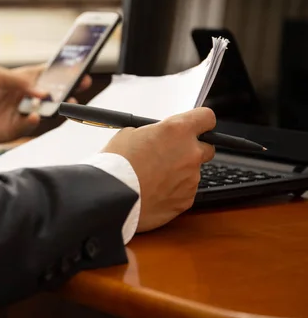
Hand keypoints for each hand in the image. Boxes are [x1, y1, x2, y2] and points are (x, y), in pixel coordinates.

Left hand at [0, 64, 91, 143]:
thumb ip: (19, 81)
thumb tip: (41, 91)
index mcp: (23, 81)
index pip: (48, 75)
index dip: (63, 72)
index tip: (78, 69)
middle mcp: (26, 97)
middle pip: (53, 93)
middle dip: (69, 89)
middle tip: (82, 84)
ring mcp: (23, 113)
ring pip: (47, 110)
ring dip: (58, 106)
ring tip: (66, 101)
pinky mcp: (16, 128)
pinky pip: (31, 125)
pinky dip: (34, 121)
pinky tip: (35, 115)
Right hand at [103, 107, 216, 231]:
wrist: (111, 197)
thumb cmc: (116, 164)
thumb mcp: (129, 134)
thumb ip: (153, 133)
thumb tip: (158, 136)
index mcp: (177, 130)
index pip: (206, 118)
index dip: (200, 122)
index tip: (195, 126)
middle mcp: (190, 153)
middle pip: (206, 147)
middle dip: (192, 150)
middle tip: (170, 155)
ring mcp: (191, 178)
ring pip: (193, 172)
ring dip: (179, 173)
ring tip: (153, 178)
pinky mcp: (186, 200)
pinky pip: (185, 192)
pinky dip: (173, 191)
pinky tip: (154, 192)